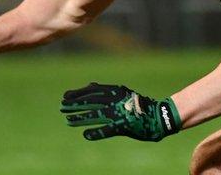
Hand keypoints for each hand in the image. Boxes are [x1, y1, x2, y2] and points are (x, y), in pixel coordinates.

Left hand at [61, 82, 179, 141]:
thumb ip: (107, 91)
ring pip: (96, 115)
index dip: (78, 94)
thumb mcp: (123, 93)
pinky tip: (85, 135)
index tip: (65, 97)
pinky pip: (107, 129)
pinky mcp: (124, 125)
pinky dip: (96, 132)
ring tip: (68, 121)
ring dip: (81, 118)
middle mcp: (117, 100)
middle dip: (76, 105)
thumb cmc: (138, 105)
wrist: (158, 116)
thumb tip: (90, 85)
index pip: (93, 91)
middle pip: (92, 101)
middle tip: (62, 108)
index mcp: (117, 91)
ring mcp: (121, 113)